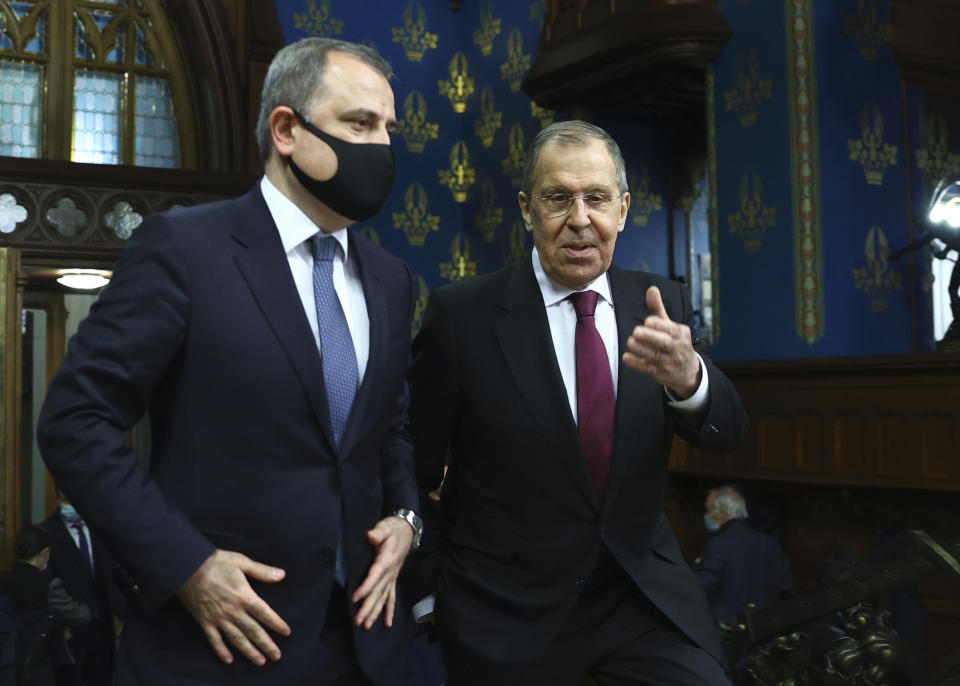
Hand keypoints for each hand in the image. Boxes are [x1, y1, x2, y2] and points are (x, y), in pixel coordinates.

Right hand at [178, 549, 289, 665]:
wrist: (186, 567)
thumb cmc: (216, 562)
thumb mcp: (242, 562)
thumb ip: (262, 571)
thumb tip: (282, 575)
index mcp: (244, 596)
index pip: (264, 613)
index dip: (276, 623)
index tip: (286, 632)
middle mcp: (233, 611)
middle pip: (253, 630)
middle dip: (266, 644)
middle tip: (276, 656)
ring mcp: (218, 618)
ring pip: (236, 639)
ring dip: (249, 651)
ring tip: (260, 661)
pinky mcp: (205, 621)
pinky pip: (214, 640)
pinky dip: (221, 650)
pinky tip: (228, 660)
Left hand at [351, 516, 412, 628]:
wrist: (408, 531)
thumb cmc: (393, 529)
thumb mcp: (385, 527)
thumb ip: (378, 532)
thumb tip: (370, 535)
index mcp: (387, 559)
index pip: (375, 575)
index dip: (366, 587)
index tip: (355, 598)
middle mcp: (390, 572)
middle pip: (379, 592)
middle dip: (369, 607)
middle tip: (359, 620)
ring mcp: (392, 577)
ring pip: (384, 597)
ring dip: (376, 612)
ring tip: (367, 625)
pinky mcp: (393, 579)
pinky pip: (392, 597)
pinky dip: (389, 610)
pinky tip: (387, 623)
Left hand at [622, 286, 700, 398]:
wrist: (688, 372)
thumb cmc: (675, 343)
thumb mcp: (670, 325)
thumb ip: (658, 308)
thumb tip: (651, 289)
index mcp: (680, 333)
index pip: (669, 328)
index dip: (656, 324)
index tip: (647, 322)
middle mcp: (677, 348)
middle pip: (664, 342)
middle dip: (649, 336)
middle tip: (636, 332)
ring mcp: (669, 362)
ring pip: (654, 356)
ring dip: (640, 348)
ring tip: (630, 342)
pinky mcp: (660, 374)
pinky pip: (647, 369)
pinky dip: (635, 363)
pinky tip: (626, 357)